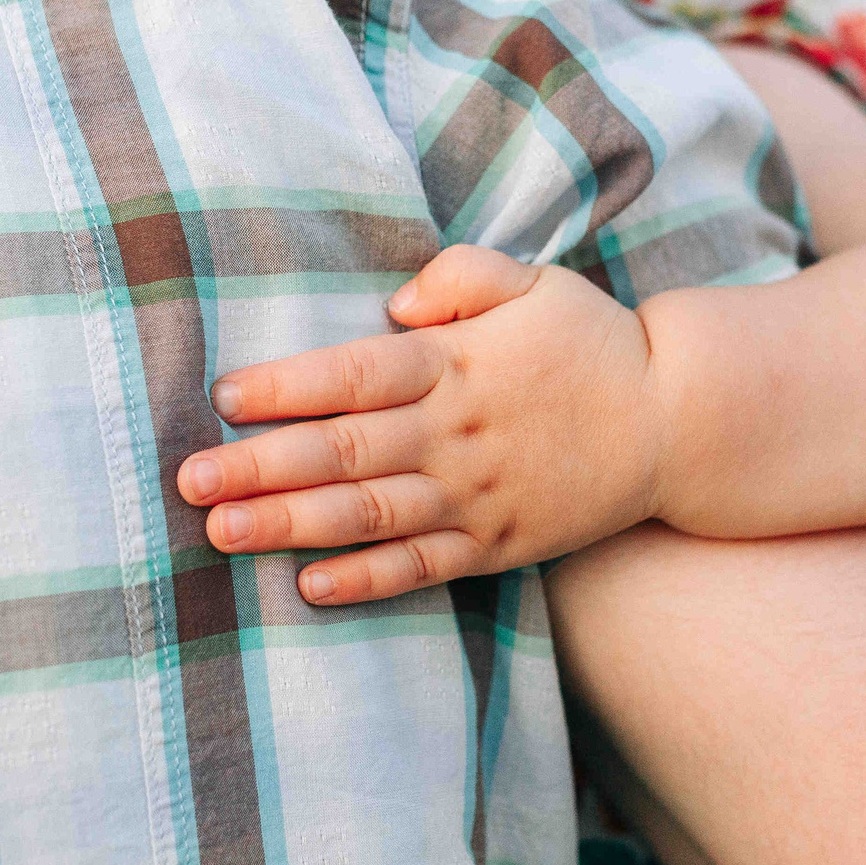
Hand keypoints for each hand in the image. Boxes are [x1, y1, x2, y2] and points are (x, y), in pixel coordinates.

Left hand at [175, 245, 668, 605]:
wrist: (678, 421)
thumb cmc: (590, 342)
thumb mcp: (532, 281)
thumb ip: (459, 278)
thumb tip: (394, 306)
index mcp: (455, 364)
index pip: (353, 375)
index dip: (286, 388)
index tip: (224, 397)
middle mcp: (457, 434)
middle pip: (342, 452)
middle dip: (258, 466)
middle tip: (187, 480)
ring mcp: (476, 497)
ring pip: (367, 516)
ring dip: (288, 525)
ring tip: (220, 533)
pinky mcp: (497, 545)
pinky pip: (421, 569)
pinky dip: (366, 581)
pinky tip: (307, 586)